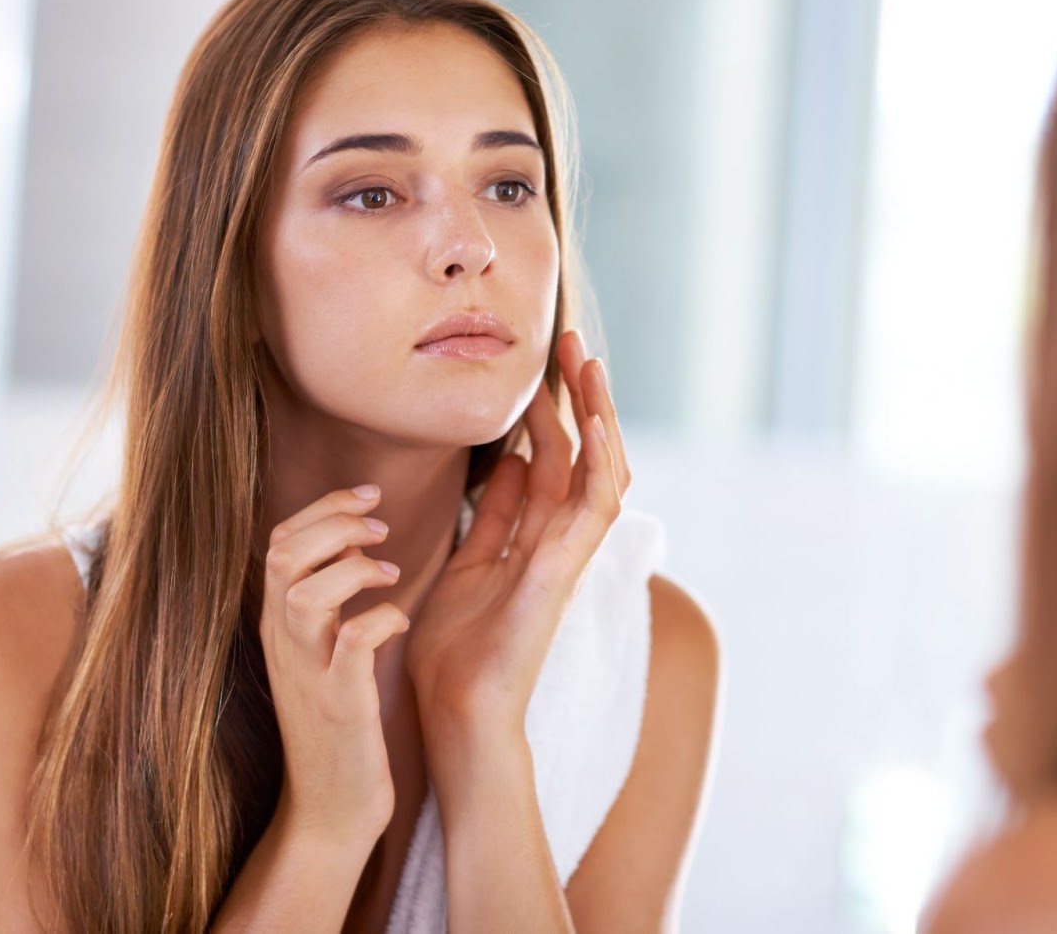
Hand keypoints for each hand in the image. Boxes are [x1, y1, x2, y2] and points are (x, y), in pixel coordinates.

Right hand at [259, 486, 407, 840]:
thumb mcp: (321, 651)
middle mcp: (284, 643)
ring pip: (304, 592)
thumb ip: (328, 597)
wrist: (330, 808)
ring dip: (353, 567)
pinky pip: (353, 643)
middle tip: (381, 524)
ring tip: (391, 571)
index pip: (278, 542)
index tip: (369, 494)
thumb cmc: (338, 723)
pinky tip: (400, 622)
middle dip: (334, 521)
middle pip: (281, 554)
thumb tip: (355, 538)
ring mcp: (308, 673)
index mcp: (280, 625)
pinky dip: (380, 620)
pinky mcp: (340, 704)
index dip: (323, 506)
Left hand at [405, 330, 632, 742]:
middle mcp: (558, 543)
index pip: (550, 460)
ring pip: (601, 471)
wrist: (455, 715)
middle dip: (578, 398)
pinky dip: (601, 461)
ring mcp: (568, 557)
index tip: (539, 366)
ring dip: (599, 416)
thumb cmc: (455, 655)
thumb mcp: (466, 564)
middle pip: (580, 455)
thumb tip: (506, 462)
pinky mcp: (566, 572)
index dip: (548, 411)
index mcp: (532, 540)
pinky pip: (596, 507)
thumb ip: (492, 517)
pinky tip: (596, 418)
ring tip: (589, 363)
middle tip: (571, 341)